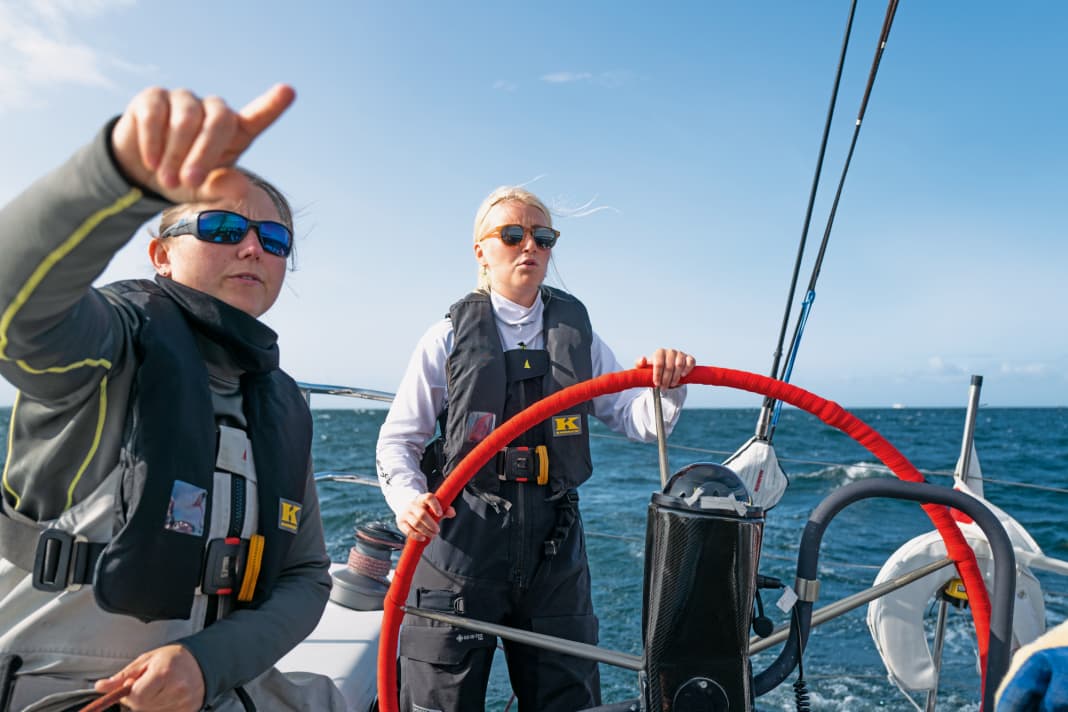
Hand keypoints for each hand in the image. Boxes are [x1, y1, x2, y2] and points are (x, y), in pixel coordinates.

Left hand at [94, 644, 204, 711]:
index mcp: (164, 673)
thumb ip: (123, 676)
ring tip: (159, 690)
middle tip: (147, 686)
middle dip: (139, 699)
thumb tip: (101, 686)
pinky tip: (167, 697)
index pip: (136, 697)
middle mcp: (177, 689)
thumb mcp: (146, 660)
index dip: (129, 694)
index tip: (131, 687)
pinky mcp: (188, 711)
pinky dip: (161, 709)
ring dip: (150, 705)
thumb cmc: (174, 658)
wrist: (202, 661)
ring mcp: (184, 702)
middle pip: (143, 708)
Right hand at [110, 84, 295, 202]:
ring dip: (176, 154)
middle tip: (190, 182)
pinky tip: (151, 162)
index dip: (272, 104)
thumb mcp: (205, 192)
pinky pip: (155, 115)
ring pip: (186, 119)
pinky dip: (153, 141)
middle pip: (218, 122)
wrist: (144, 174)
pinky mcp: (153, 98)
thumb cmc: (185, 181)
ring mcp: (184, 100)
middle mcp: (212, 110)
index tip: (288, 91)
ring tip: (167, 180)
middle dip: (204, 155)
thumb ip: (222, 188)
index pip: (257, 116)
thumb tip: (241, 187)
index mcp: (235, 131)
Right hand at [398, 492, 455, 541]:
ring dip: (426, 531)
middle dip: (431, 524)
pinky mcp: (400, 523)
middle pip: (422, 514)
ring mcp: (405, 514)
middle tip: (437, 531)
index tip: (440, 514)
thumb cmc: (424, 509)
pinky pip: (408, 530)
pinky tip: (423, 538)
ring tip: (433, 535)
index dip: (435, 505)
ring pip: (416, 523)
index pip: (428, 498)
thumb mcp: (434, 507)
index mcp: (422, 498)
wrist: (406, 508)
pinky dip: (416, 535)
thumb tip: (452, 513)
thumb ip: (445, 509)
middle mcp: (412, 505)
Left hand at [635, 348, 695, 388]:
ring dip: (675, 377)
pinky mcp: (689, 358)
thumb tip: (643, 360)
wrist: (666, 372)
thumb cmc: (654, 370)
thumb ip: (640, 364)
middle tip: (663, 388)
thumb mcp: (644, 369)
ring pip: (679, 365)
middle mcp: (670, 352)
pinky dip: (687, 369)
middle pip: (669, 366)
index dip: (657, 374)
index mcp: (659, 352)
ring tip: (671, 384)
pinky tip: (682, 375)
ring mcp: (680, 354)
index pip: (659, 363)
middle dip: (666, 379)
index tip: (656, 383)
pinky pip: (690, 362)